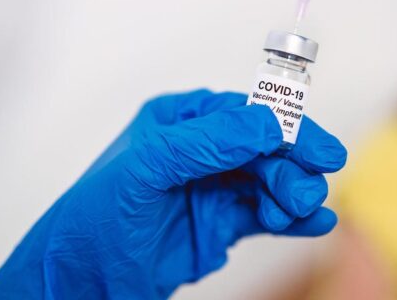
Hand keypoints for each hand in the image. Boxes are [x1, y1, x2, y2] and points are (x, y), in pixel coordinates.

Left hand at [0, 89, 345, 298]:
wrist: (80, 284)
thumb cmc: (94, 220)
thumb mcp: (146, 169)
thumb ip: (205, 142)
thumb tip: (268, 124)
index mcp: (180, 123)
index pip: (243, 113)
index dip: (286, 127)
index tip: (317, 148)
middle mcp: (201, 151)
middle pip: (265, 149)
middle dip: (291, 167)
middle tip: (308, 191)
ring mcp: (213, 188)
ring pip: (270, 183)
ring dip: (293, 195)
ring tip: (301, 212)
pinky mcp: (221, 225)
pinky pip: (266, 216)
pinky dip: (293, 221)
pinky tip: (313, 224)